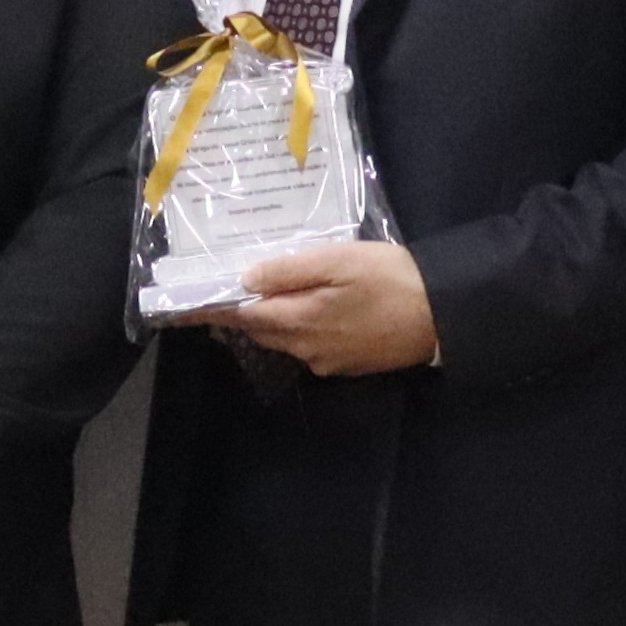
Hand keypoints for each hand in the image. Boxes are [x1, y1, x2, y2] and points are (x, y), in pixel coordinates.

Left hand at [211, 237, 441, 377]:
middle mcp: (306, 349)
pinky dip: (302, 327)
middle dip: (242, 311)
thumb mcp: (338, 261)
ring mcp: (328, 361)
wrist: (444, 315)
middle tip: (225, 286)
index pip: (242, 317)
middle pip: (261, 330)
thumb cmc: (391, 279)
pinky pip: (311, 345)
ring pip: (286, 339)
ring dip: (273, 319)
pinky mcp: (348, 365)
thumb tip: (245, 281)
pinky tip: (314, 307)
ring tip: (269, 291)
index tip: (181, 306)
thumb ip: (289, 272)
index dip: (211, 310)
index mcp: (299, 321)